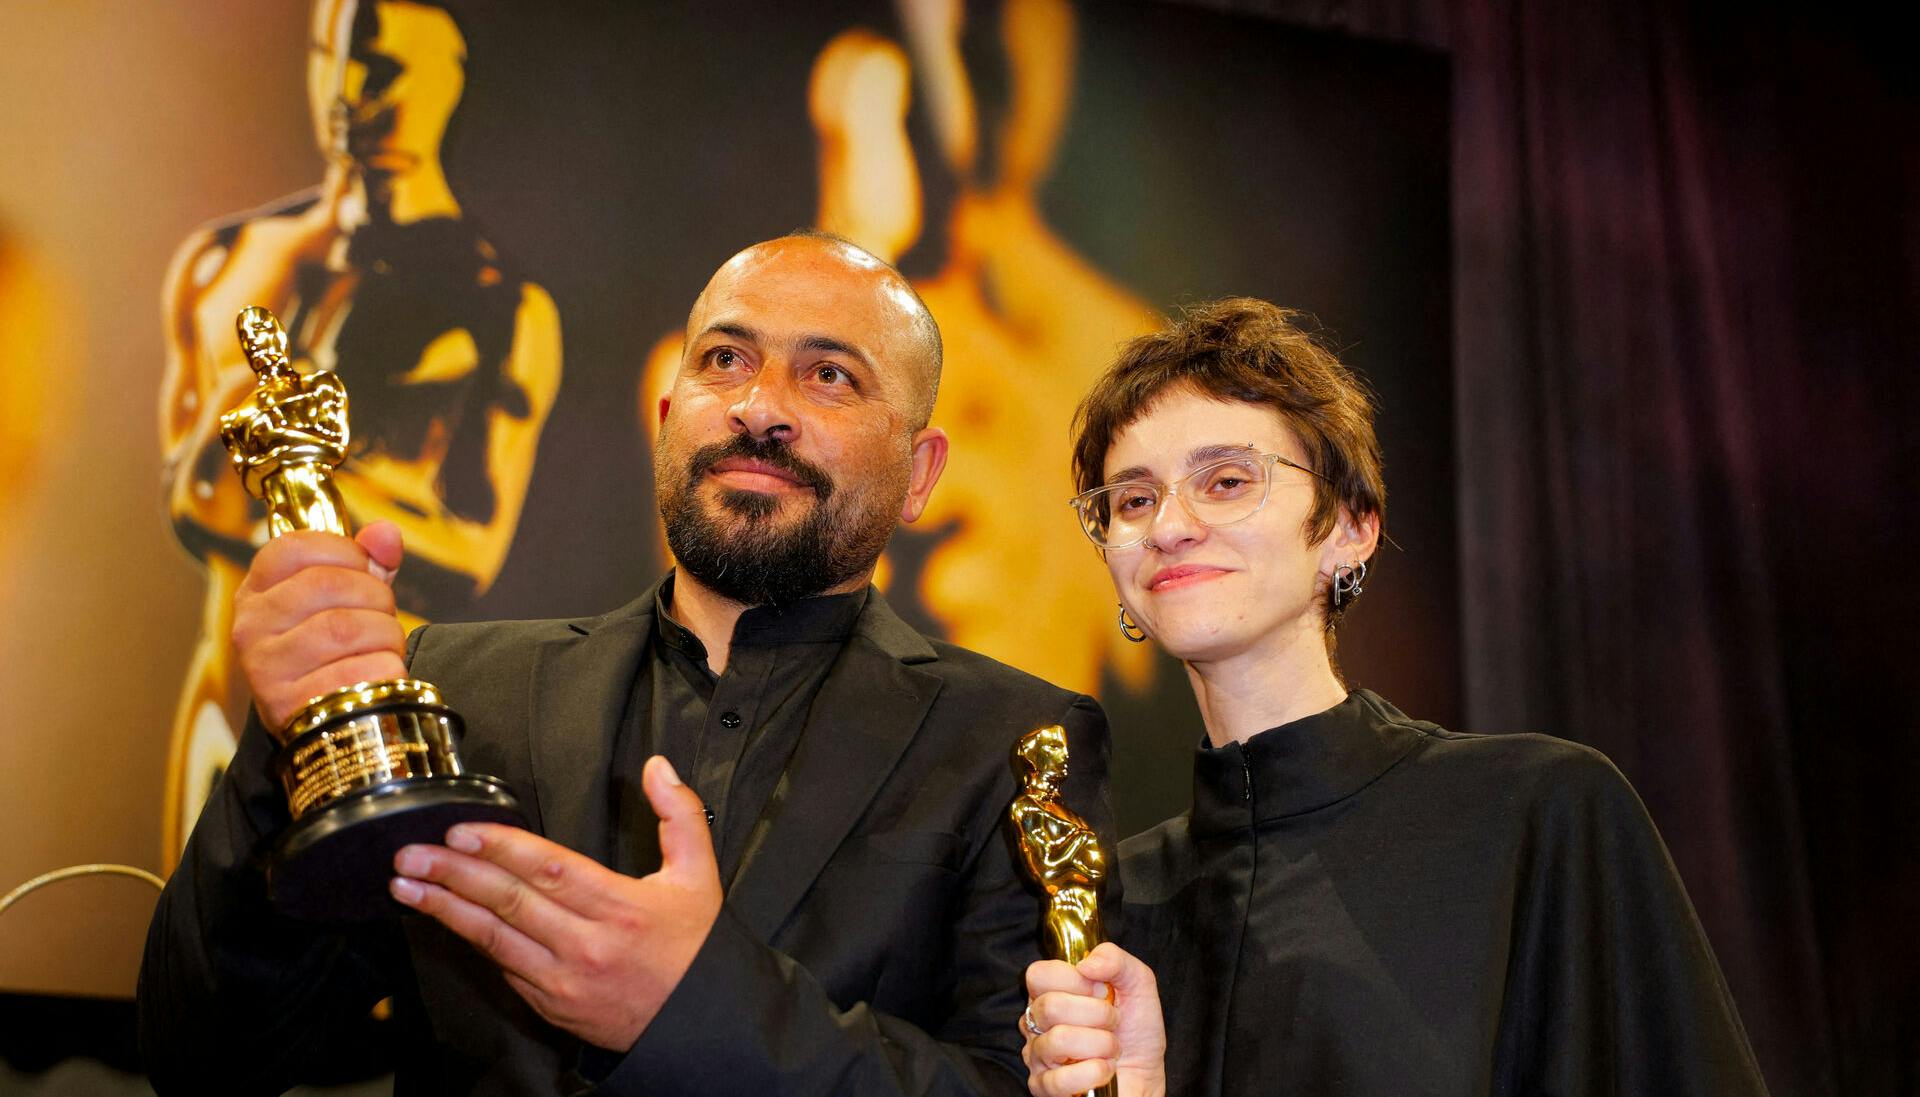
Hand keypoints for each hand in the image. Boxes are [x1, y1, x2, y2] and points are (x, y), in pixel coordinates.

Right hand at [231, 521, 407, 734]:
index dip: (345, 551)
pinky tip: (381, 672)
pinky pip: (356, 672)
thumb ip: (366, 561)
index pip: (294, 546)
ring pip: (345, 628)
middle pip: (328, 585)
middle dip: (376, 596)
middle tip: (383, 614)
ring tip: (386, 645)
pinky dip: (385, 669)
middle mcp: (252, 625)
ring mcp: (265, 667)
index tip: (366, 569)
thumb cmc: (329, 647)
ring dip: (386, 634)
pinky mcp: (289, 706)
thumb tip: (386, 534)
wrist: (315, 718)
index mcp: (258, 589)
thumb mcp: (342, 597)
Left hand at [389, 756, 722, 1051]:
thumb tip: (656, 766)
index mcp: (621, 907)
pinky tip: (446, 921)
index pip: (549, 869)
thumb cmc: (698, 947)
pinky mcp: (552, 1007)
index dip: (501, 848)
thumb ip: (679, 814)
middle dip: (454, 875)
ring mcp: (564, 981)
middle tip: (410, 856)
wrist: (702, 1022)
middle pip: (509, 902)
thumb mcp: (699, 873)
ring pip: (494, 939)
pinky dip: (473, 942)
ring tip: (407, 887)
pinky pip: (504, 969)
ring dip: (445, 910)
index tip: (460, 832)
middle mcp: (587, 946)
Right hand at [1022, 942, 1166, 1096]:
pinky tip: (1105, 1071)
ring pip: (1058, 1040)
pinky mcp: (1043, 1088)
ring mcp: (1037, 1056)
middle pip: (1049, 1006)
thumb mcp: (1137, 984)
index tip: (1101, 991)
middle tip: (1112, 1023)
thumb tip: (1086, 964)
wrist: (1146, 1077)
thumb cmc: (1136, 1033)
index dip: (1076, 981)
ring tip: (1111, 1049)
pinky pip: (1060, 1079)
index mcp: (1051, 992)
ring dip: (1101, 1044)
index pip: (1038, 974)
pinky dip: (1095, 1072)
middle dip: (1097, 1014)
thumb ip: (1115, 959)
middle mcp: (1037, 1023)